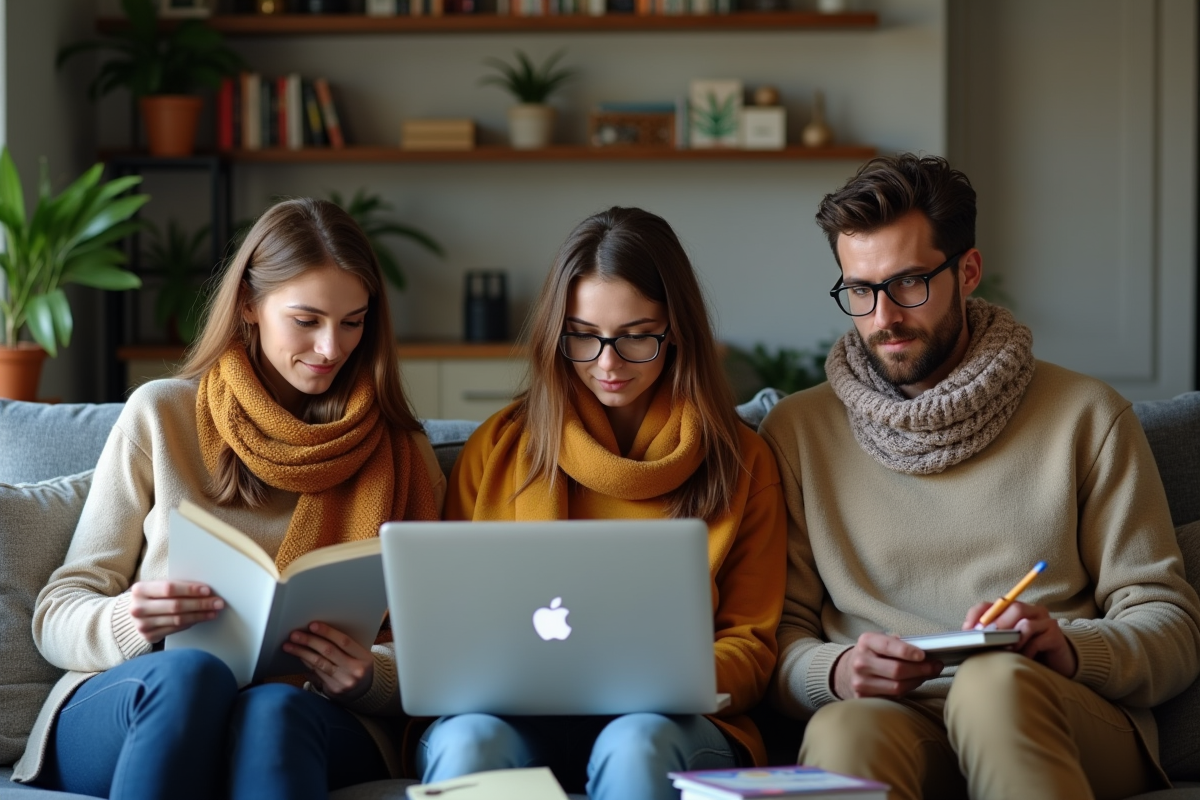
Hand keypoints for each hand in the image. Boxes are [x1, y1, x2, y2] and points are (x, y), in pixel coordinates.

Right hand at [129, 580, 223, 643]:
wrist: (133, 614)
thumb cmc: (152, 596)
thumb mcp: (157, 586)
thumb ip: (176, 586)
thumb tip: (204, 589)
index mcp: (140, 589)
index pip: (169, 588)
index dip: (190, 590)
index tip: (208, 590)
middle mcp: (138, 608)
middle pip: (176, 606)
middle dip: (200, 604)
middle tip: (218, 602)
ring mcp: (142, 624)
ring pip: (178, 619)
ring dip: (199, 615)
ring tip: (214, 611)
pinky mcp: (148, 636)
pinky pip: (175, 629)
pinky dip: (191, 623)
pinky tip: (201, 618)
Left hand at [283, 622, 374, 701]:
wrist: (366, 691)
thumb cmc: (360, 666)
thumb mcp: (360, 655)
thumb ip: (345, 645)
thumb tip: (318, 631)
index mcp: (364, 657)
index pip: (344, 641)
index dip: (327, 632)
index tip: (312, 625)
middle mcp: (354, 670)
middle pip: (328, 652)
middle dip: (309, 641)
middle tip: (295, 634)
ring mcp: (343, 682)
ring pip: (319, 663)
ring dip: (302, 653)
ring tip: (289, 646)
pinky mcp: (333, 690)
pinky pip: (316, 674)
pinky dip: (306, 664)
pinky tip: (299, 657)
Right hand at [832, 632, 943, 699]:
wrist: (847, 670)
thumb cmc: (872, 654)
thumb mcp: (880, 641)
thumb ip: (899, 643)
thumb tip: (926, 650)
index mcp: (866, 642)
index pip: (889, 646)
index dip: (907, 651)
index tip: (923, 655)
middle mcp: (861, 662)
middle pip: (897, 670)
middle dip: (921, 669)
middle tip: (936, 667)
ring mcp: (860, 682)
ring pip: (897, 686)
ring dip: (917, 681)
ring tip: (927, 675)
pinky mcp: (863, 698)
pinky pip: (892, 697)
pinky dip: (907, 690)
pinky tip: (913, 683)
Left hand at [962, 601, 1077, 677]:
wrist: (1059, 664)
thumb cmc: (1028, 652)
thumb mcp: (1007, 643)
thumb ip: (992, 636)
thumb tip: (970, 636)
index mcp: (1014, 609)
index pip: (991, 604)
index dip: (977, 614)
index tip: (967, 630)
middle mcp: (1031, 610)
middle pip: (1012, 607)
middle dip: (996, 624)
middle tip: (986, 640)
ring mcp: (1045, 621)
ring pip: (1024, 622)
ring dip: (1011, 638)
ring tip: (1005, 651)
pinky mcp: (1055, 635)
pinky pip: (1036, 639)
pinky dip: (1025, 650)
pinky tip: (1021, 659)